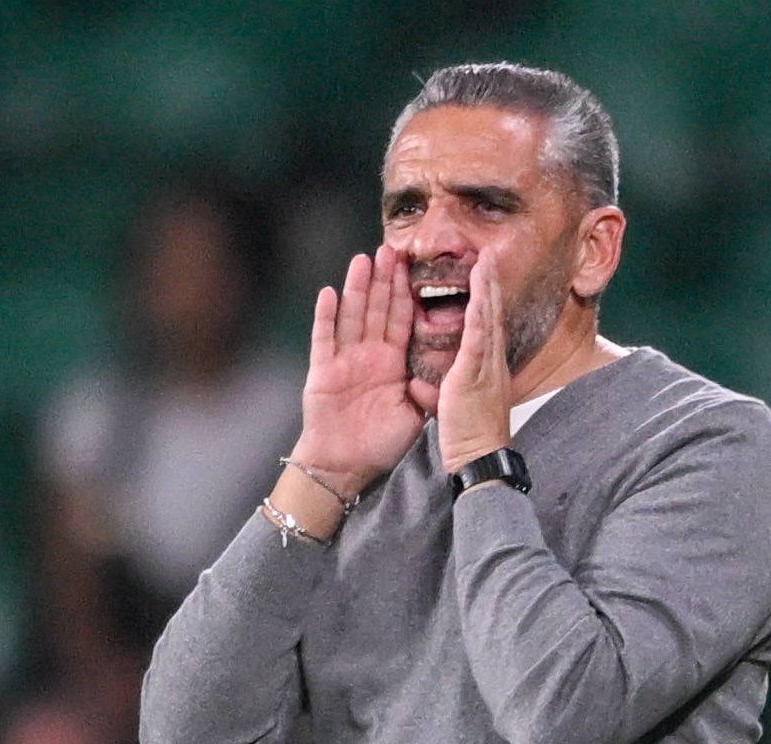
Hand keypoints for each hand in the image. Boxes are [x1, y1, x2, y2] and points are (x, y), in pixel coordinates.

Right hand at [292, 246, 430, 492]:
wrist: (346, 467)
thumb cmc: (380, 443)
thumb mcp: (414, 415)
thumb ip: (428, 391)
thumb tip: (448, 377)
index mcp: (391, 362)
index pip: (401, 319)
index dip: (406, 293)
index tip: (414, 266)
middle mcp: (368, 356)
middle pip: (376, 309)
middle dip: (383, 280)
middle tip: (391, 249)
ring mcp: (344, 361)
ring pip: (352, 316)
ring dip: (357, 288)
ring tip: (363, 260)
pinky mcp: (322, 373)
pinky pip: (324, 340)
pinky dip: (325, 318)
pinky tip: (329, 293)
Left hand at [438, 248, 512, 471]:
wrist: (480, 461)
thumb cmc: (467, 438)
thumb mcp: (450, 407)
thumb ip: (438, 389)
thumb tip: (421, 383)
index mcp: (482, 368)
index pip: (482, 326)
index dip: (483, 300)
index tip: (482, 276)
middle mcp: (489, 363)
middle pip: (489, 315)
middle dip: (489, 284)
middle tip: (488, 257)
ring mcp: (485, 368)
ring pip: (487, 321)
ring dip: (487, 290)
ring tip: (485, 263)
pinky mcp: (476, 376)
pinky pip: (478, 341)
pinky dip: (479, 316)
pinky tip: (480, 297)